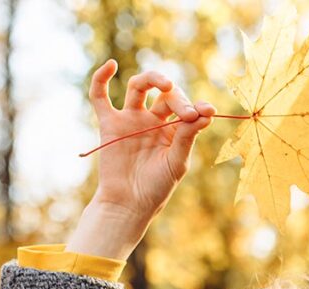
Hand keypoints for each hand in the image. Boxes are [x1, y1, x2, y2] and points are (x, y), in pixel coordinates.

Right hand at [87, 59, 215, 221]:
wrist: (129, 203)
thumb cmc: (157, 186)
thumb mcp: (177, 162)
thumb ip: (187, 137)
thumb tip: (204, 112)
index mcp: (173, 129)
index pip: (186, 107)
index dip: (196, 106)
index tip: (207, 110)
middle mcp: (152, 119)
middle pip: (165, 95)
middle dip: (179, 100)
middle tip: (186, 114)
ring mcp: (131, 119)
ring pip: (139, 87)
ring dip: (152, 79)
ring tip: (165, 84)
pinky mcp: (109, 123)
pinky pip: (101, 96)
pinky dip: (101, 78)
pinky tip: (111, 65)